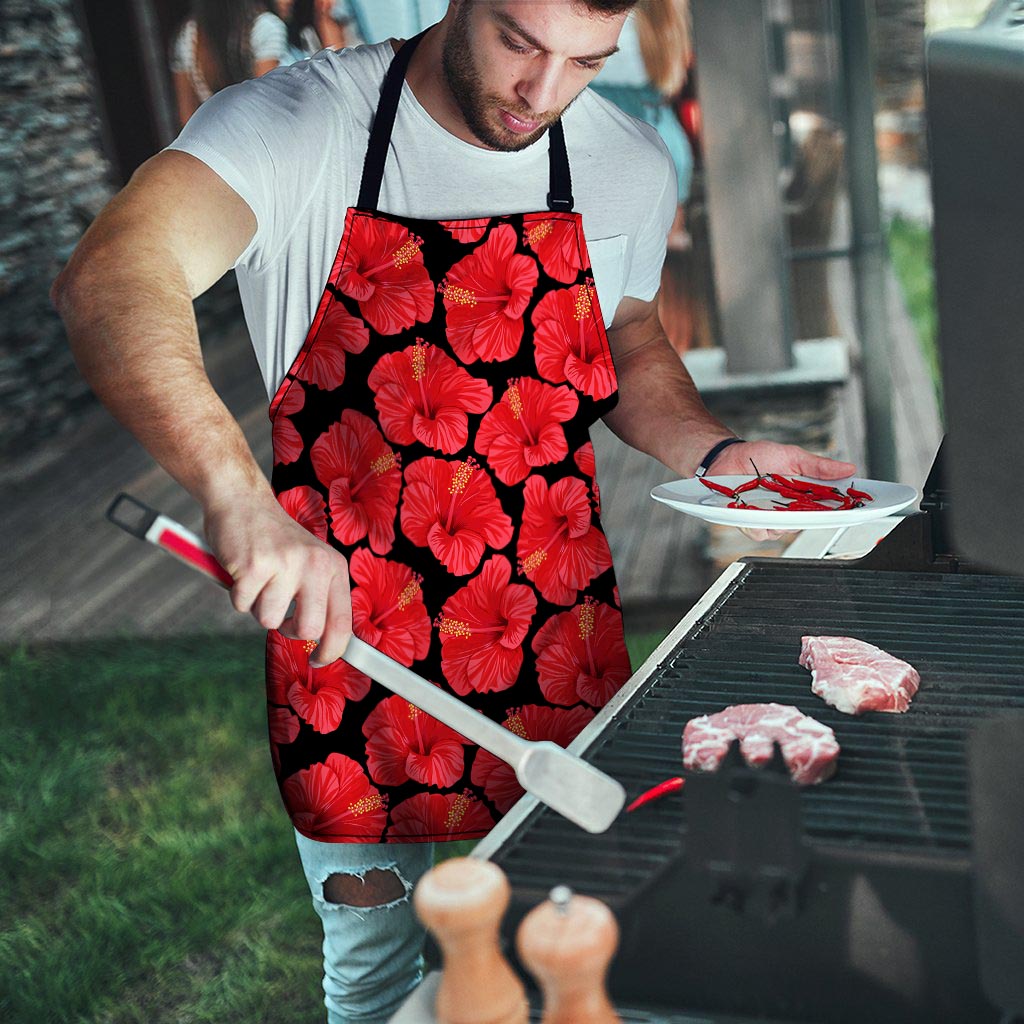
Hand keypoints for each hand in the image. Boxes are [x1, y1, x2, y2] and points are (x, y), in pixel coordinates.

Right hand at [203, 494, 351, 664]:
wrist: (242, 501)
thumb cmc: (275, 540)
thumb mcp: (310, 562)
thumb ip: (319, 597)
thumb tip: (326, 643)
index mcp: (333, 566)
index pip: (342, 622)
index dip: (332, 650)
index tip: (318, 660)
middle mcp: (314, 564)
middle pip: (309, 629)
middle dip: (289, 630)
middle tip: (279, 613)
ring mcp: (285, 564)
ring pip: (269, 620)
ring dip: (258, 607)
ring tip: (259, 579)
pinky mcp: (254, 566)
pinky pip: (242, 605)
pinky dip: (237, 594)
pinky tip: (243, 571)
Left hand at [708, 440, 856, 542]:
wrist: (727, 458)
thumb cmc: (759, 456)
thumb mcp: (793, 456)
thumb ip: (819, 466)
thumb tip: (848, 468)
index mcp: (804, 495)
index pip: (829, 508)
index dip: (843, 511)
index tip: (856, 509)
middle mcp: (790, 510)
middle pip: (808, 523)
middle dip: (809, 516)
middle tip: (802, 502)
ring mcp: (771, 518)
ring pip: (784, 531)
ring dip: (778, 518)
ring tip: (768, 499)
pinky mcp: (751, 523)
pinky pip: (760, 532)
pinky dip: (757, 522)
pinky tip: (751, 508)